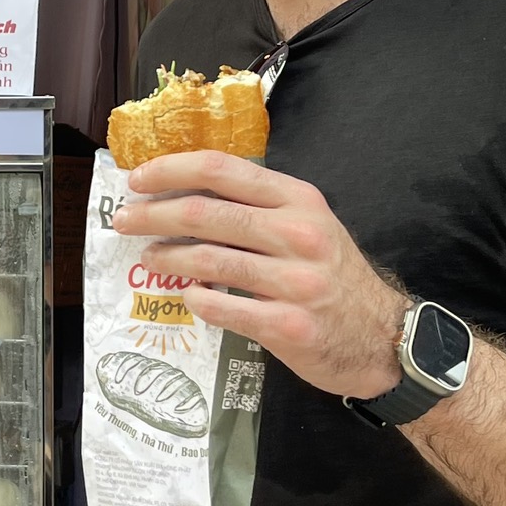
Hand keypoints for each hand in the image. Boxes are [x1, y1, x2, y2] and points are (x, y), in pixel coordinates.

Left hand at [115, 150, 403, 398]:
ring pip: (208, 260)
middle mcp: (297, 233)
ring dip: (166, 258)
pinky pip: (224, 308)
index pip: (222, 169)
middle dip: (153, 214)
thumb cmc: (335, 276)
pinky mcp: (289, 325)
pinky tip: (186, 297)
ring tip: (148, 258)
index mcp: (298, 199)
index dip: (171, 169)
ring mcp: (295, 281)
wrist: (383, 336)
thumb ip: (260, 207)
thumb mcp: (310, 224)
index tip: (137, 179)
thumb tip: (188, 194)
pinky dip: (197, 300)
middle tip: (122, 221)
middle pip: (205, 213)